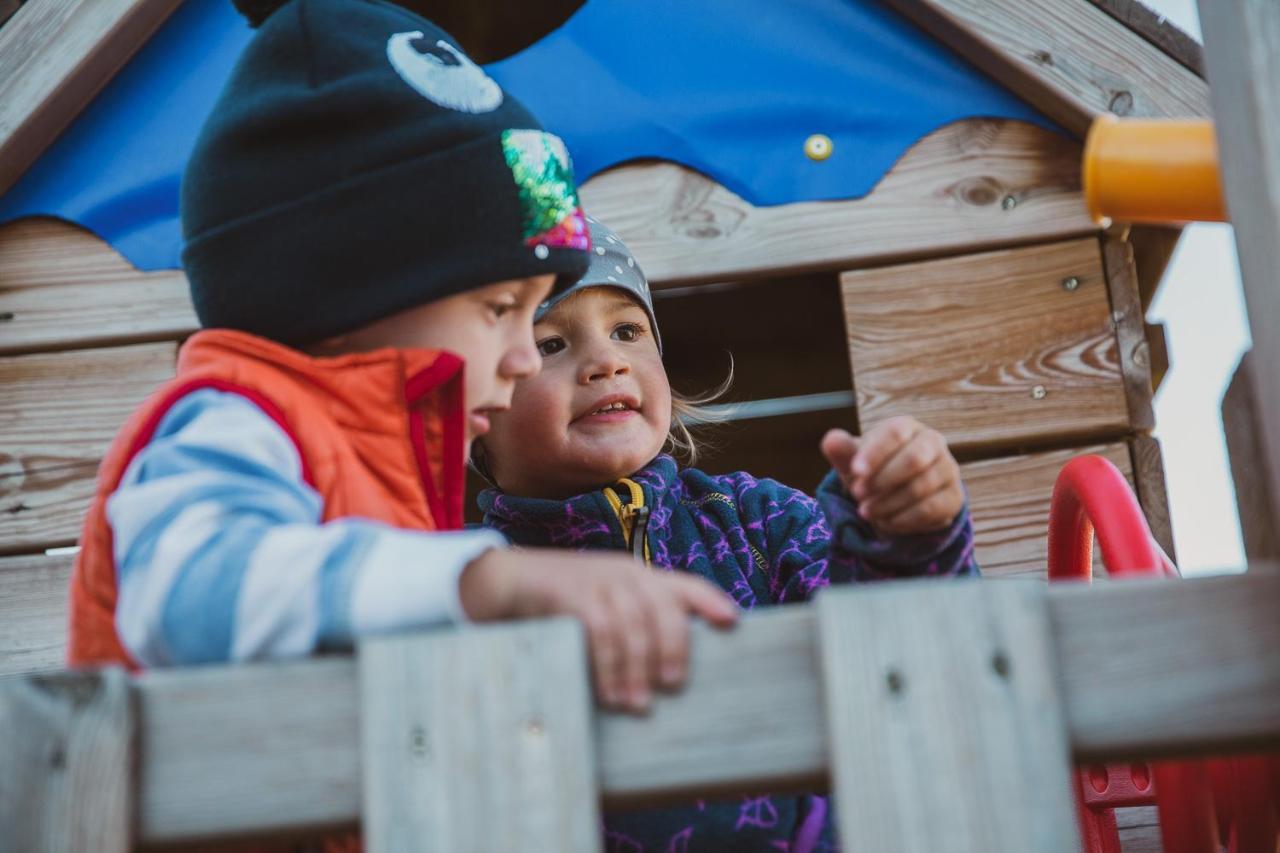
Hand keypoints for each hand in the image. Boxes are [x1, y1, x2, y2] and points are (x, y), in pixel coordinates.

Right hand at [458, 547, 738, 713]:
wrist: (511, 579)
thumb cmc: (565, 601)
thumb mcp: (605, 604)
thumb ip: (635, 623)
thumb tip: (666, 672)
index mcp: (639, 576)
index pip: (683, 584)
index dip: (710, 601)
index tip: (732, 623)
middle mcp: (625, 573)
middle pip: (664, 608)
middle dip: (673, 649)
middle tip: (672, 686)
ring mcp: (599, 581)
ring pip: (633, 625)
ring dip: (637, 669)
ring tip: (636, 705)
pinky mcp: (572, 595)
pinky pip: (600, 632)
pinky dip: (608, 666)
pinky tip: (608, 693)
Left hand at [821, 416, 963, 535]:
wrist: (895, 497)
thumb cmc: (872, 471)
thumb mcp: (854, 463)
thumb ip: (843, 452)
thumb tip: (830, 441)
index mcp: (907, 427)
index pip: (895, 433)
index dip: (875, 452)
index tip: (856, 472)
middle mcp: (933, 443)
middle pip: (914, 459)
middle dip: (882, 480)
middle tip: (858, 495)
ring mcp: (948, 469)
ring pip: (921, 487)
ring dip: (889, 503)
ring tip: (866, 511)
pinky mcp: (953, 497)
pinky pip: (931, 509)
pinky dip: (904, 519)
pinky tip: (885, 521)